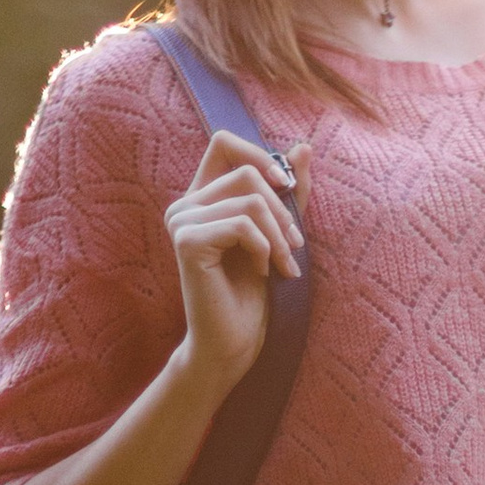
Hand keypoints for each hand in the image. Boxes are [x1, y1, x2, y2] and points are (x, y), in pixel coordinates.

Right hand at [164, 127, 306, 398]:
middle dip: (282, 210)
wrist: (235, 342)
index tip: (286, 188)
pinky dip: (264, 249)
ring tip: (286, 266)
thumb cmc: (256, 292)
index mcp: (202, 196)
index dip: (259, 156)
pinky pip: (242, 224)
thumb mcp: (279, 233)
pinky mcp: (187, 241)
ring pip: (249, 199)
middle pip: (246, 172)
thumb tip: (303, 146)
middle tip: (295, 248)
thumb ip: (289, 192)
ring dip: (279, 235)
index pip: (223, 142)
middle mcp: (184, 204)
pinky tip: (264, 273)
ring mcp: (181, 221)